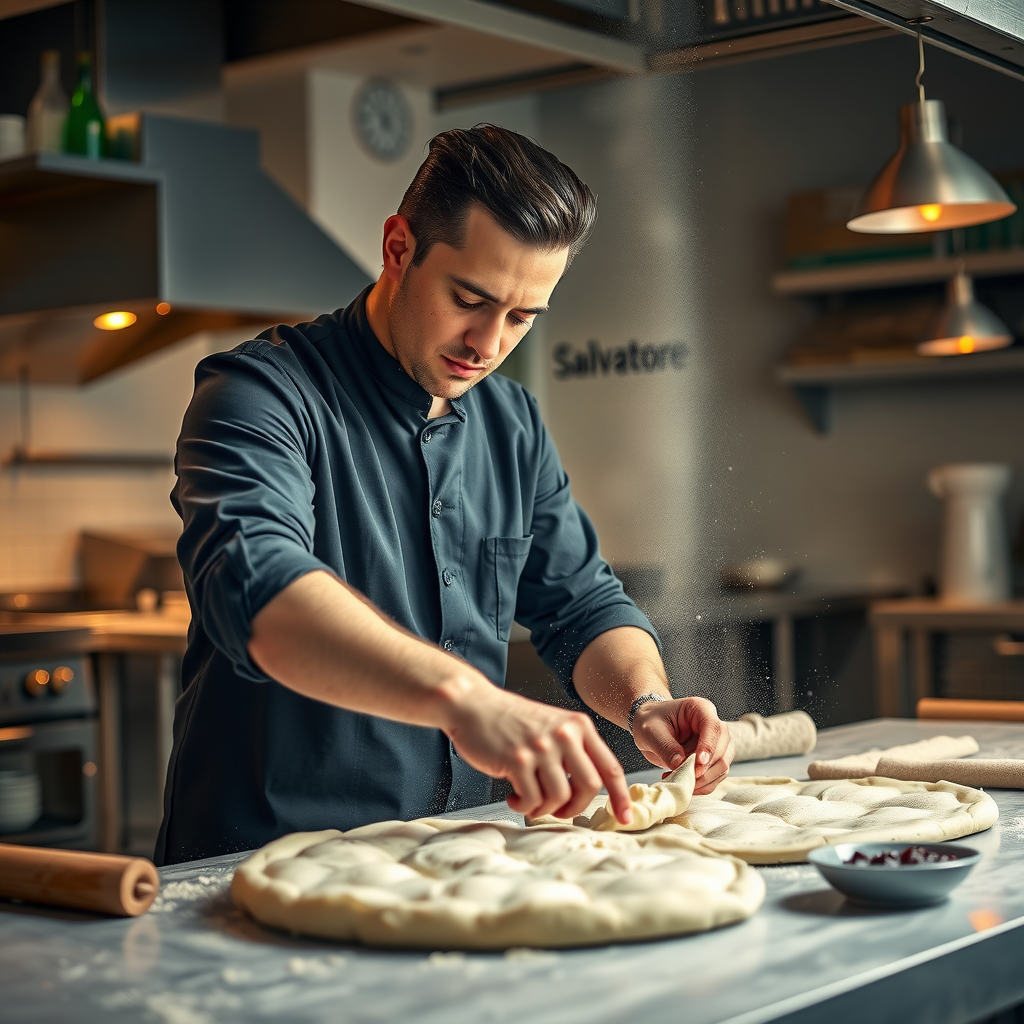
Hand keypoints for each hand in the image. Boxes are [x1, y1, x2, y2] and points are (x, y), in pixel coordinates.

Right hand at [440, 680, 632, 824]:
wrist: (473, 704)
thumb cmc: (511, 721)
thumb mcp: (552, 726)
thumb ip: (572, 751)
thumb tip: (589, 791)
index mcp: (578, 726)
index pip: (609, 767)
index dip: (620, 796)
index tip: (624, 817)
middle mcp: (564, 734)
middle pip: (590, 787)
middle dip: (575, 808)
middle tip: (557, 811)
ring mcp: (541, 747)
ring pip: (560, 797)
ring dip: (544, 809)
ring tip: (529, 801)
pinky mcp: (517, 759)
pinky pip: (532, 800)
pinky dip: (523, 807)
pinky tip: (513, 797)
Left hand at [631, 696, 733, 794]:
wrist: (649, 727)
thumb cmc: (650, 722)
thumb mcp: (651, 731)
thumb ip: (666, 746)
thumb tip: (680, 764)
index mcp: (700, 709)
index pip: (713, 727)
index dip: (708, 747)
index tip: (698, 764)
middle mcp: (713, 725)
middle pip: (722, 750)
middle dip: (705, 769)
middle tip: (684, 778)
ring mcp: (716, 743)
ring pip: (722, 766)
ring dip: (703, 780)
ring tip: (679, 780)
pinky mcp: (713, 759)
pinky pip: (715, 776)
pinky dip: (702, 785)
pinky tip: (683, 783)